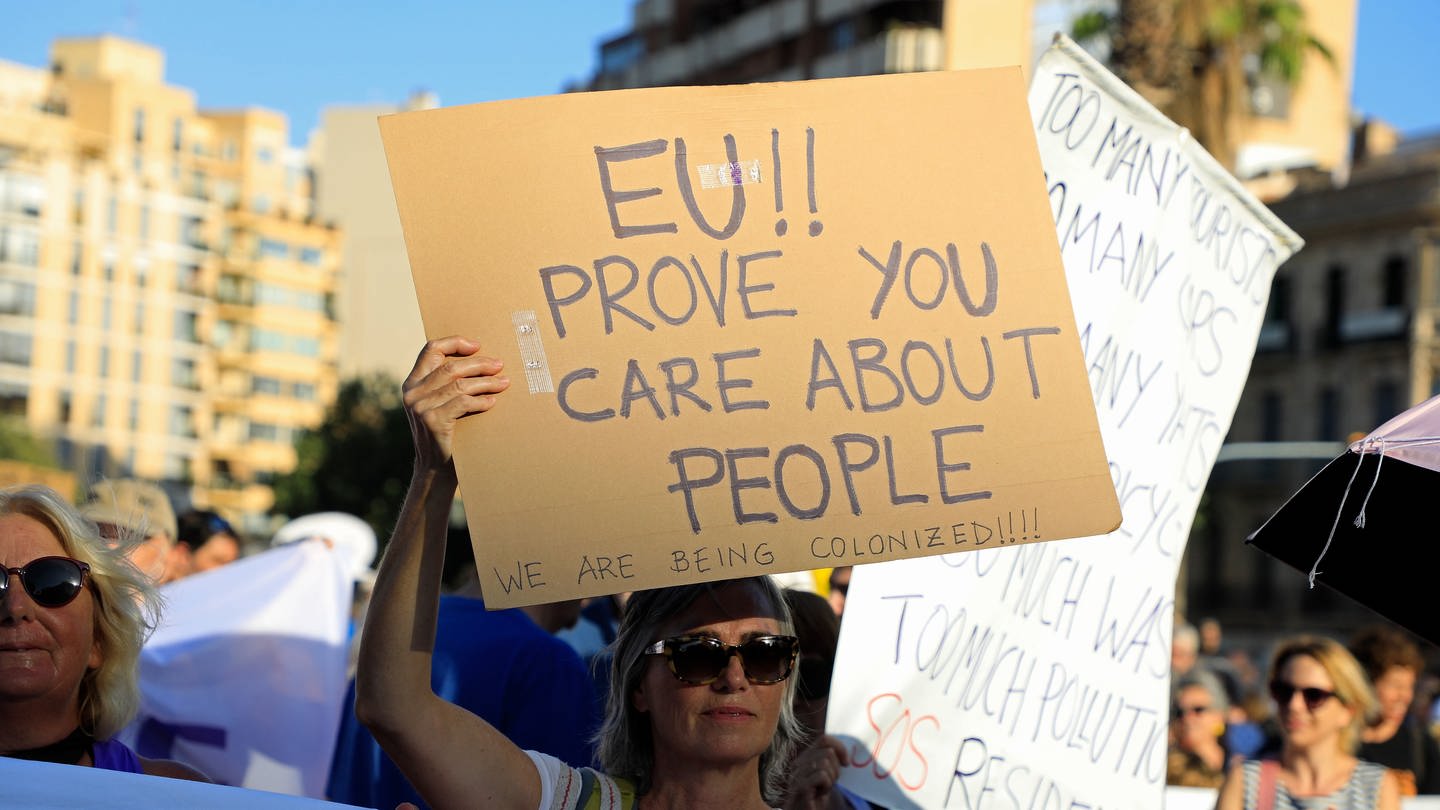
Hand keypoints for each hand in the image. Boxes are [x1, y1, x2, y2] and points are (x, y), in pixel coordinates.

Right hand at [402, 336, 509, 472]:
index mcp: (412, 383)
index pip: (430, 349)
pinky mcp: (432, 420)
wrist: (435, 468)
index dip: (454, 342)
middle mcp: (412, 392)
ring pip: (460, 384)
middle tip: (499, 365)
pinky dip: (481, 400)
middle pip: (451, 366)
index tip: (477, 345)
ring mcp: (420, 406)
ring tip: (504, 383)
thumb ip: (445, 384)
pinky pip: (463, 402)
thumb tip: (480, 361)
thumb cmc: (445, 433)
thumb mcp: (438, 404)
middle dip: (479, 364)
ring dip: (486, 382)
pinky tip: (493, 401)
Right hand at [784, 735, 850, 809]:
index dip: (840, 748)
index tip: (846, 763)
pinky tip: (819, 794)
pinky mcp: (800, 786)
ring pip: (825, 763)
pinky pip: (822, 776)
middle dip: (836, 769)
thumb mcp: (825, 776)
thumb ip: (830, 762)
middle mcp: (798, 763)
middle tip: (829, 783)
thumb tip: (845, 753)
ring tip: (823, 789)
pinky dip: (826, 786)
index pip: (824, 739)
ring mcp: (797, 774)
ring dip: (831, 779)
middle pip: (828, 752)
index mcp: (804, 757)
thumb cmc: (816, 797)